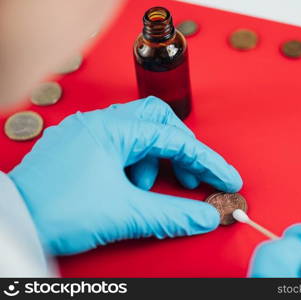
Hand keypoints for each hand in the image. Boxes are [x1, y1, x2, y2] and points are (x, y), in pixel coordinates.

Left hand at [9, 96, 241, 254]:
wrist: (12, 223)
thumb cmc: (57, 210)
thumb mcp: (125, 213)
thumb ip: (173, 214)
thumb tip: (207, 217)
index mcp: (112, 128)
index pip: (175, 139)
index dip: (207, 161)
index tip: (227, 179)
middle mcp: (99, 124)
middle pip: (158, 122)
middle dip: (180, 150)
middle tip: (190, 179)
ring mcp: (87, 135)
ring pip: (138, 135)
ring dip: (153, 163)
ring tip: (146, 191)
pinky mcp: (79, 150)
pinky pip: (118, 148)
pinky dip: (132, 167)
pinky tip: (126, 188)